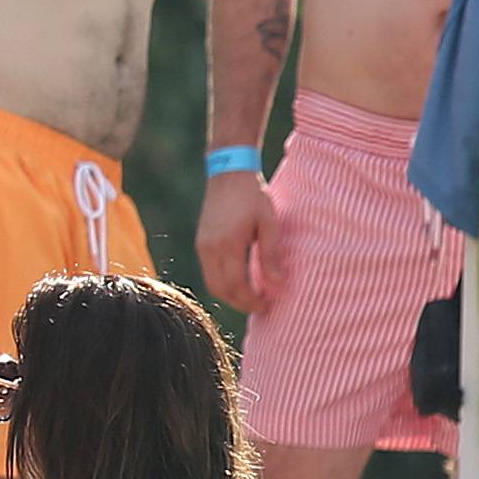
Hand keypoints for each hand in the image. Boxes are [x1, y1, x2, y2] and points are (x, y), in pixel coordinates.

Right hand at [195, 169, 281, 313]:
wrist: (228, 172)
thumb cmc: (253, 195)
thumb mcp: (269, 222)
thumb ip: (270, 254)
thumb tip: (276, 284)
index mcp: (228, 244)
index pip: (237, 285)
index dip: (251, 300)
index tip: (266, 305)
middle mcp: (210, 248)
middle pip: (222, 290)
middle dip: (240, 303)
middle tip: (260, 306)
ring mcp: (202, 246)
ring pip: (212, 284)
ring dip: (230, 295)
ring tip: (251, 296)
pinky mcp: (201, 242)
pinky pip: (209, 272)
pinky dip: (223, 283)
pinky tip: (240, 280)